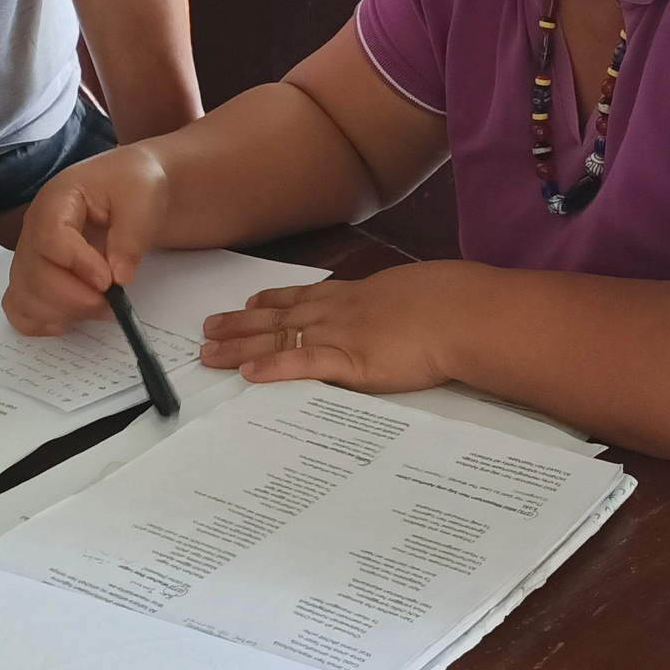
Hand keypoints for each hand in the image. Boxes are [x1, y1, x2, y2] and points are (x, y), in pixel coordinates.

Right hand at [3, 147, 170, 335]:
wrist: (128, 188)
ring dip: (61, 311)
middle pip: (34, 272)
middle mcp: (34, 227)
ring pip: (24, 294)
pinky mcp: (35, 275)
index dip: (78, 265)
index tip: (108, 281)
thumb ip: (131, 236)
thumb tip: (118, 278)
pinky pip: (19, 305)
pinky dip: (39, 320)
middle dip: (74, 297)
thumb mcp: (143, 198)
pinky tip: (68, 319)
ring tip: (100, 308)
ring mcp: (31, 253)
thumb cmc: (133, 186)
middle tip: (112, 302)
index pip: (51, 237)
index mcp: (57, 200)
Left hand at [196, 263, 465, 393]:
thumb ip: (394, 304)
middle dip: (240, 324)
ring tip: (210, 352)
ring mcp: (341, 336)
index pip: (304, 297)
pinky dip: (272, 369)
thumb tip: (394, 312)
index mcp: (357, 295)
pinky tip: (247, 375)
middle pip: (278, 318)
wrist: (463, 312)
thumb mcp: (416, 294)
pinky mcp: (350, 363)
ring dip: (241, 346)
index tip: (248, 302)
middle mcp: (339, 312)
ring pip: (278, 340)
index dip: (272, 301)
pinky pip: (302, 365)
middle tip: (207, 329)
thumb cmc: (451, 302)